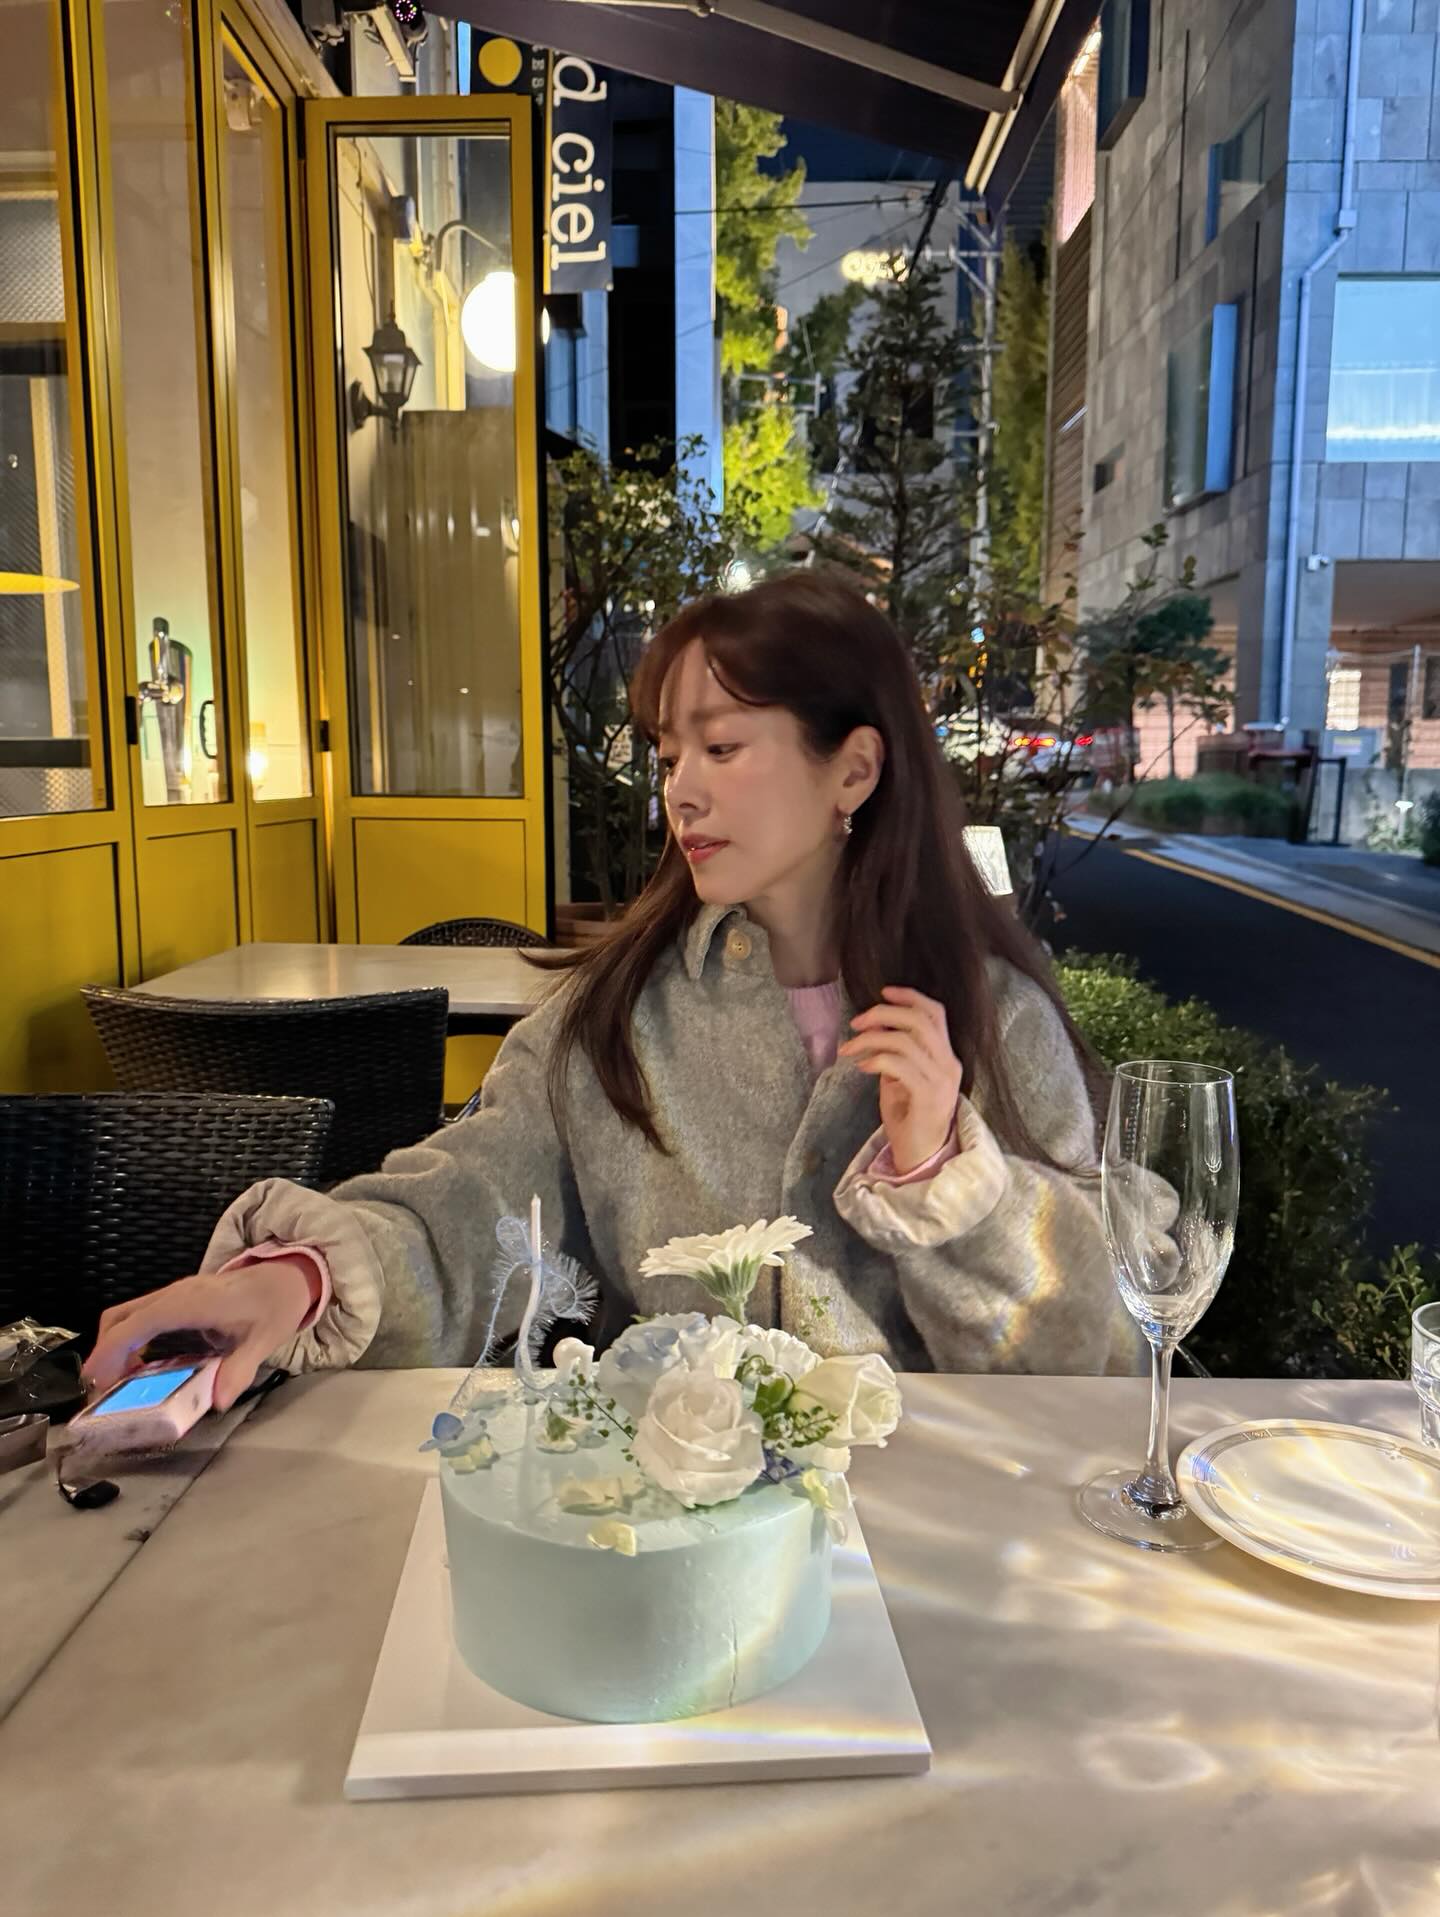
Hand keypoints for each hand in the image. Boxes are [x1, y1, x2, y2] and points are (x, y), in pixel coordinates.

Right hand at [83, 1260, 315, 1412]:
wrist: (287, 1275)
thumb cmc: (275, 1303)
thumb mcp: (264, 1339)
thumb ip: (240, 1369)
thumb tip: (218, 1401)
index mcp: (193, 1303)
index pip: (141, 1322)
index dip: (113, 1349)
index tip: (95, 1378)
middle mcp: (177, 1294)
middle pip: (122, 1316)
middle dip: (105, 1352)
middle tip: (103, 1390)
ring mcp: (176, 1294)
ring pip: (127, 1315)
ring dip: (115, 1346)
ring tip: (118, 1384)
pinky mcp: (178, 1299)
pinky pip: (141, 1316)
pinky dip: (129, 1340)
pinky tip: (139, 1366)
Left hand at [838, 986, 962, 1174]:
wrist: (922, 1157)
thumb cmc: (910, 1119)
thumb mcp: (902, 1079)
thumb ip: (896, 1054)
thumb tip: (874, 1031)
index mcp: (946, 1057)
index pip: (935, 1013)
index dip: (909, 997)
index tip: (883, 992)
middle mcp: (948, 1064)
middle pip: (920, 1020)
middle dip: (883, 1014)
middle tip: (856, 1022)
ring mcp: (940, 1081)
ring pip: (906, 1041)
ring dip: (871, 1039)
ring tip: (850, 1048)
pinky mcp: (927, 1096)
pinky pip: (899, 1065)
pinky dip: (876, 1059)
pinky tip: (862, 1066)